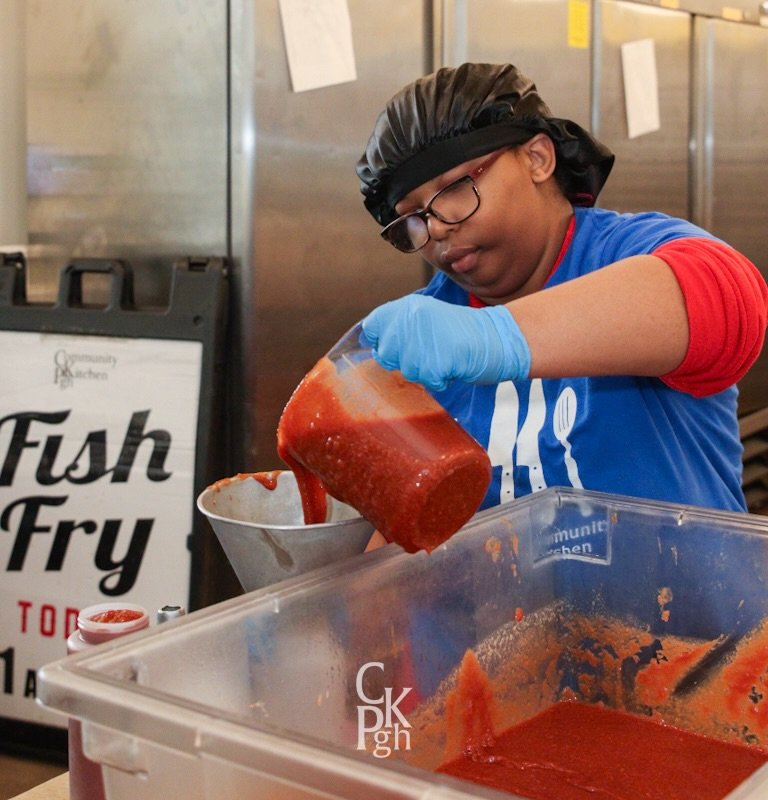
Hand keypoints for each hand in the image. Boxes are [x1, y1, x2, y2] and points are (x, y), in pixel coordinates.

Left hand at [362, 295, 530, 390]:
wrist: (497, 337)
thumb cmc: (462, 331)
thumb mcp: (427, 316)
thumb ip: (401, 324)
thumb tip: (370, 339)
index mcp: (407, 306)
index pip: (372, 325)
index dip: (381, 340)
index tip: (396, 346)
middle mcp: (410, 320)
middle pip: (385, 353)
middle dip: (403, 360)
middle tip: (427, 354)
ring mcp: (421, 341)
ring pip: (406, 370)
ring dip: (423, 371)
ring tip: (443, 357)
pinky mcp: (434, 362)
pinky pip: (426, 380)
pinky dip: (439, 380)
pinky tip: (451, 366)